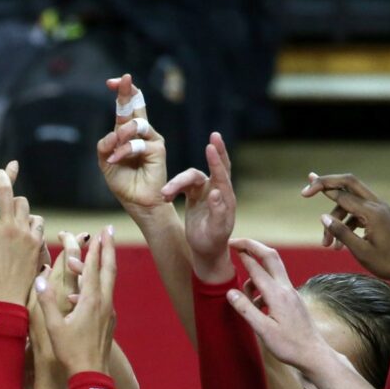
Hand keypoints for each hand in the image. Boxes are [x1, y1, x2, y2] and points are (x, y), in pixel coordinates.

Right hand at [0, 165, 43, 304]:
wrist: (5, 296)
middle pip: (7, 191)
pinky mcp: (36, 242)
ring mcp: (24, 233)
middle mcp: (8, 226)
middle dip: (2, 178)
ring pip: (23, 204)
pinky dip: (30, 219)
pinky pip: (37, 220)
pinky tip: (24, 226)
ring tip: (10, 212)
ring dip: (16, 203)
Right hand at [35, 227, 116, 374]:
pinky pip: (105, 297)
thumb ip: (47, 301)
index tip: (99, 233)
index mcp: (91, 301)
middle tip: (108, 231)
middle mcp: (105, 303)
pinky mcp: (109, 321)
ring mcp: (109, 312)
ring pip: (109, 283)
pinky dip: (99, 286)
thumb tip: (40, 278)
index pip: (94, 268)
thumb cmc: (71, 352)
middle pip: (109, 269)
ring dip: (104, 265)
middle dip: (108, 248)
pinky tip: (86, 291)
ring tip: (98, 254)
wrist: (92, 375)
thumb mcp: (54, 326)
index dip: (95, 249)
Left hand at [97, 74, 168, 215]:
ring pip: (135, 125)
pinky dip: (123, 151)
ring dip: (120, 136)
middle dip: (127, 91)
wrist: (137, 202)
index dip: (121, 92)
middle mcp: (142, 133)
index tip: (110, 82)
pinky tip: (115, 160)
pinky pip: (138, 143)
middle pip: (136, 105)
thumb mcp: (106, 163)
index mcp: (128, 133)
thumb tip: (113, 133)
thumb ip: (105, 146)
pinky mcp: (158, 149)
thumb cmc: (123, 183)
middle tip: (122, 79)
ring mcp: (151, 139)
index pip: (127, 107)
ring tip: (112, 154)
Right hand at [161, 133, 235, 282]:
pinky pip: (183, 185)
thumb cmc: (212, 243)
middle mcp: (217, 191)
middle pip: (217, 166)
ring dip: (177, 182)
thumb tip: (215, 193)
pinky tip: (165, 197)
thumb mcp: (215, 231)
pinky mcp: (194, 195)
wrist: (205, 251)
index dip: (217, 161)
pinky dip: (173, 188)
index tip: (211, 146)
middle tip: (214, 137)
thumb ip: (217, 212)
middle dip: (216, 151)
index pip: (222, 175)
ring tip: (164, 194)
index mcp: (225, 198)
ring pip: (192, 177)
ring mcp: (205, 191)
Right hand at [225, 238, 334, 375]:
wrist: (314, 354)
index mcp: (277, 295)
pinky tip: (257, 306)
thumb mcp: (263, 331)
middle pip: (270, 256)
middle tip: (236, 243)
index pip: (256, 268)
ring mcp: (291, 292)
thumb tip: (230, 292)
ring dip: (255, 274)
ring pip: (272, 270)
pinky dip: (262, 287)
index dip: (242, 254)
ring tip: (245, 296)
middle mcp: (286, 288)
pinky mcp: (293, 298)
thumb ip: (246, 310)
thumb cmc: (289, 346)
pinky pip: (275, 283)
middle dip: (253, 246)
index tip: (230, 244)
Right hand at [302, 174, 389, 288]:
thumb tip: (323, 217)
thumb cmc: (386, 263)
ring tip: (326, 245)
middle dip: (327, 184)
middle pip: (349, 184)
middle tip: (308, 188)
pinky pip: (357, 213)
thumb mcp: (360, 251)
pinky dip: (345, 224)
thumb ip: (341, 232)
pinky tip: (338, 246)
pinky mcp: (380, 217)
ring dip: (335, 219)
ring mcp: (380, 210)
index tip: (303, 193)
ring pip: (350, 203)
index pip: (342, 193)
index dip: (321, 189)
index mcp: (372, 212)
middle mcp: (377, 205)